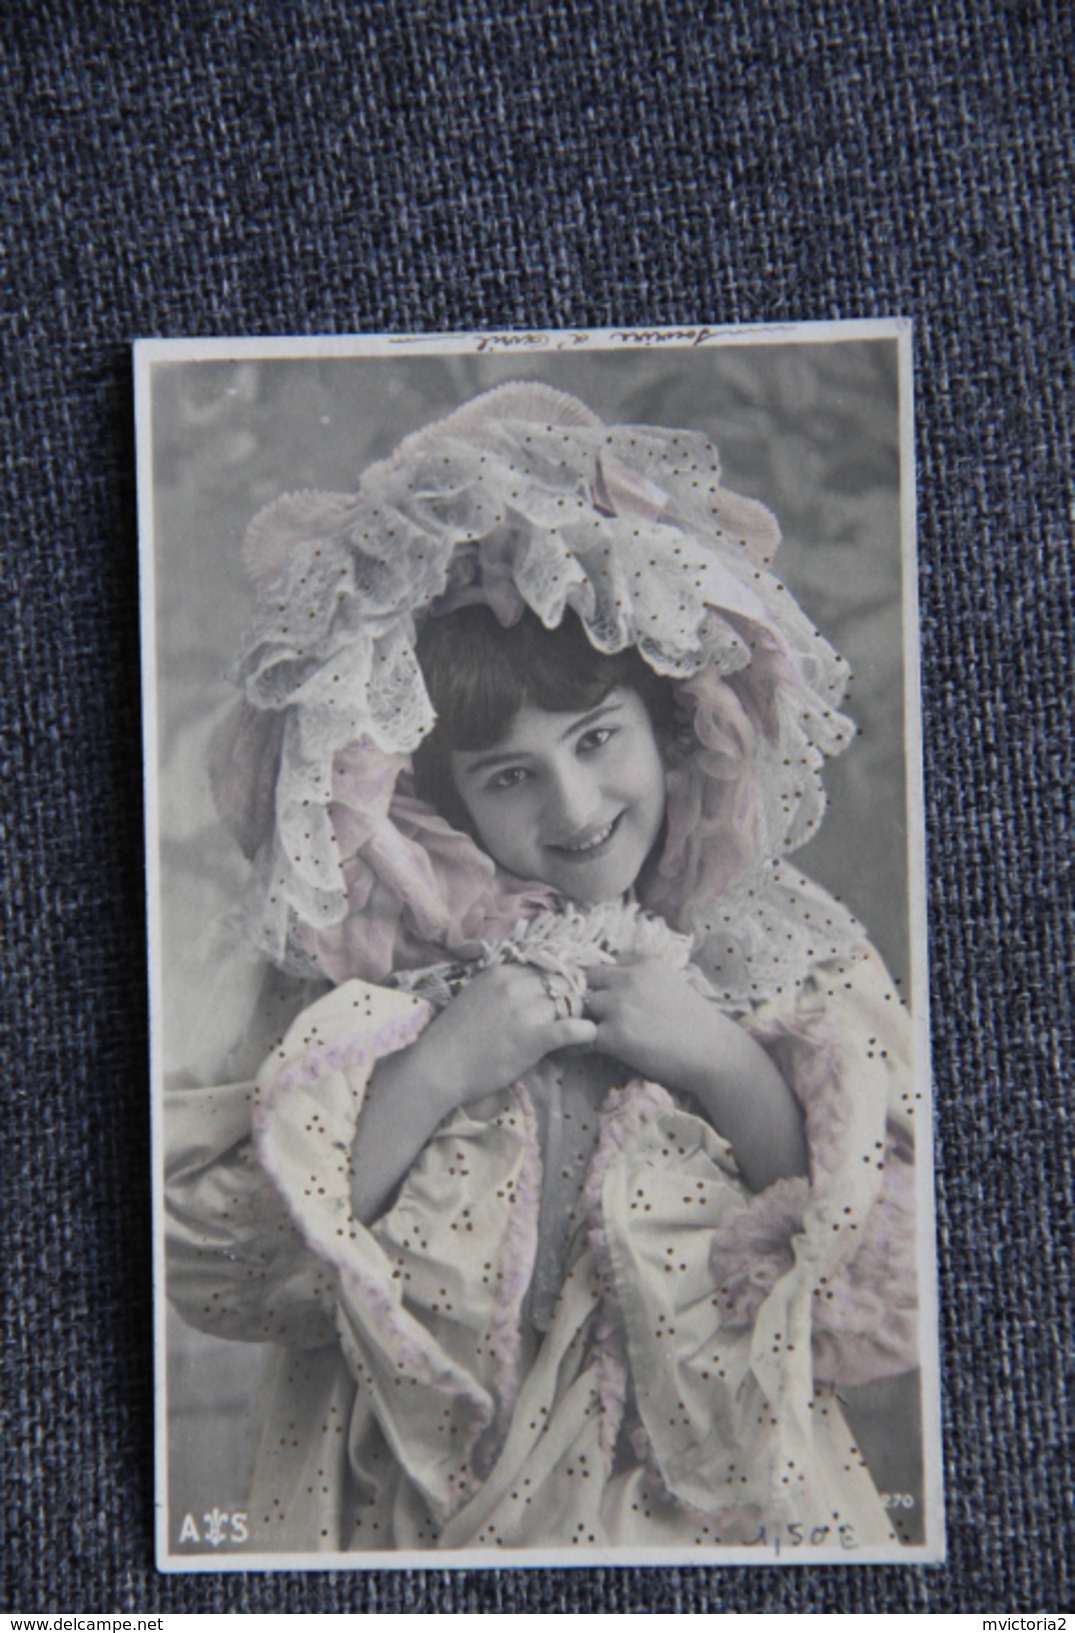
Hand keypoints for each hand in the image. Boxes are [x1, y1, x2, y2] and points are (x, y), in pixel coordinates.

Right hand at [427, 963, 596, 1114]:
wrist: (438, 1066)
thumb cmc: (453, 1037)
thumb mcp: (477, 996)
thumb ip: (503, 989)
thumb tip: (528, 990)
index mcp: (502, 972)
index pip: (545, 967)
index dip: (557, 982)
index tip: (562, 995)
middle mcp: (516, 984)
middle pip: (562, 982)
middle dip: (571, 997)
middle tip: (574, 1014)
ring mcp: (526, 1010)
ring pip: (572, 1002)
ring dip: (579, 1015)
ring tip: (579, 1031)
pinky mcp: (534, 1037)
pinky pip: (575, 1028)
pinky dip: (585, 1033)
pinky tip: (585, 1039)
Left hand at [583, 957, 727, 1089]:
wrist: (713, 1052)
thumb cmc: (699, 1023)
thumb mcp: (673, 984)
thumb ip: (646, 979)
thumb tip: (623, 985)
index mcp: (644, 964)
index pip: (608, 965)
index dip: (607, 982)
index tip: (610, 996)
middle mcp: (628, 979)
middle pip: (590, 980)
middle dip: (593, 994)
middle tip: (599, 1014)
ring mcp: (619, 1006)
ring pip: (584, 1005)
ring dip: (587, 1017)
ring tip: (595, 1032)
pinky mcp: (613, 1035)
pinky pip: (582, 1036)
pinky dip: (579, 1043)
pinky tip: (582, 1050)